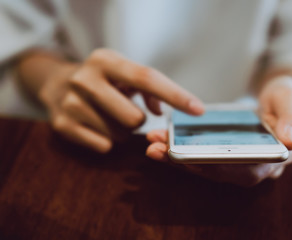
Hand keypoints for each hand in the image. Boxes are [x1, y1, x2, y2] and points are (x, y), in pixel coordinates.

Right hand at [38, 49, 203, 152]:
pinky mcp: (63, 125)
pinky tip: (97, 126)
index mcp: (106, 60)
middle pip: (135, 118)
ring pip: (121, 135)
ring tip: (109, 116)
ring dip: (123, 130)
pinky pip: (105, 146)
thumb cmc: (104, 80)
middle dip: (139, 121)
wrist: (57, 84)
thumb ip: (149, 89)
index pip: (147, 78)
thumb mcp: (124, 73)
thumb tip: (161, 113)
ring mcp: (71, 103)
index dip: (176, 95)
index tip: (198, 110)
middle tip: (127, 111)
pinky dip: (108, 140)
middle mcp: (85, 79)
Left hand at [146, 76, 291, 185]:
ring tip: (152, 143)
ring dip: (176, 157)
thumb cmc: (291, 101)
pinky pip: (200, 155)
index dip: (216, 167)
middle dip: (184, 162)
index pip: (243, 171)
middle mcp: (251, 168)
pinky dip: (180, 149)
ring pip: (203, 165)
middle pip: (215, 171)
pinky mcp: (223, 153)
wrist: (283, 100)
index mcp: (272, 161)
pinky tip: (162, 138)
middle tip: (156, 149)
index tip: (189, 159)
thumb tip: (290, 140)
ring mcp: (235, 162)